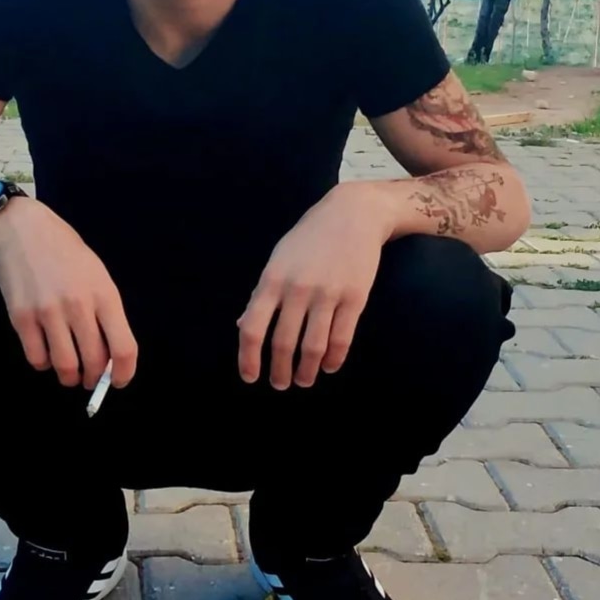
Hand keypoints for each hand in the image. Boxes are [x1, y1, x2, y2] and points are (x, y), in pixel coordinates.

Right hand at [0, 197, 137, 389]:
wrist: (25, 231)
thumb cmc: (67, 254)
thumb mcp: (98, 276)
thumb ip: (106, 313)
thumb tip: (110, 356)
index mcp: (105, 295)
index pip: (124, 347)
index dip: (125, 374)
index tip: (119, 382)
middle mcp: (79, 306)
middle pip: (95, 362)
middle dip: (95, 378)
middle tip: (91, 378)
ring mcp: (48, 313)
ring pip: (65, 366)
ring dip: (69, 377)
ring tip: (70, 372)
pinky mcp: (21, 318)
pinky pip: (36, 358)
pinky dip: (44, 364)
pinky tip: (47, 354)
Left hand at [237, 184, 387, 389]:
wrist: (353, 214)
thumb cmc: (309, 238)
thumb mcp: (278, 259)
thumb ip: (262, 294)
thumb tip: (244, 327)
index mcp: (272, 279)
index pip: (253, 328)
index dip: (248, 358)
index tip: (250, 377)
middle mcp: (297, 289)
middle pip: (284, 343)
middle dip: (280, 372)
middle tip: (280, 385)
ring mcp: (327, 294)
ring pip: (314, 347)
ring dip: (306, 371)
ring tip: (303, 381)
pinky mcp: (355, 297)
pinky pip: (342, 338)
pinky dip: (334, 359)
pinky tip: (328, 366)